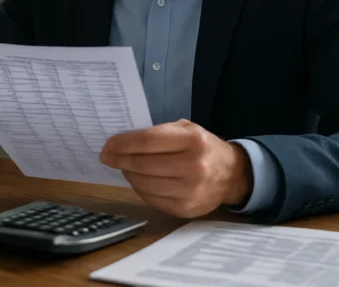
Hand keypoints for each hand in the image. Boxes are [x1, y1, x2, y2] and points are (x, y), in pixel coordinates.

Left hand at [100, 119, 252, 218]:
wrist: (231, 174)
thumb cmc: (202, 147)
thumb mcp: (186, 129)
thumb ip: (158, 133)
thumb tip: (121, 143)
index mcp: (193, 140)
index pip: (147, 141)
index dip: (123, 144)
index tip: (107, 145)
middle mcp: (194, 166)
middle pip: (143, 164)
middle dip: (120, 160)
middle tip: (107, 156)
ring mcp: (190, 191)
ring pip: (144, 184)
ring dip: (128, 174)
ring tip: (124, 167)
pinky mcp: (185, 209)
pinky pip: (151, 199)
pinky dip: (139, 188)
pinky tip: (138, 179)